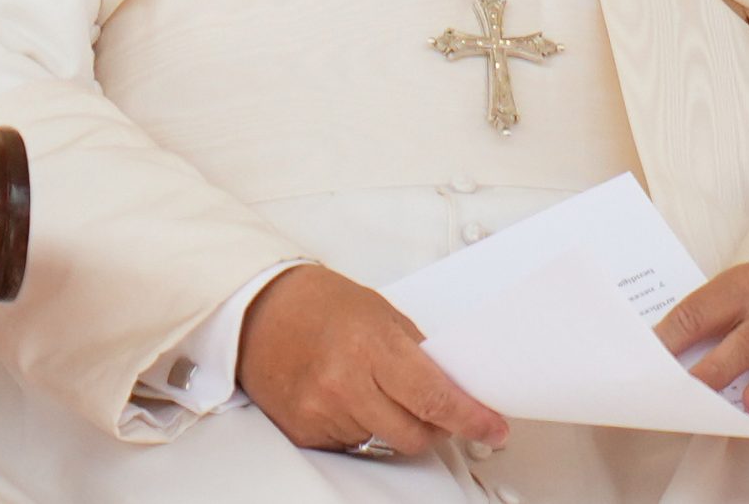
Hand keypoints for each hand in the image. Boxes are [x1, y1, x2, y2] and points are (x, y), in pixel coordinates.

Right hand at [235, 264, 507, 456]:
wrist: (256, 309)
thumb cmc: (316, 303)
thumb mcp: (379, 313)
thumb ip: (416, 353)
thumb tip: (452, 387)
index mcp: (371, 346)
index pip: (435, 398)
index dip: (471, 419)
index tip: (491, 428)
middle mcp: (345, 382)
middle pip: (415, 435)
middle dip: (435, 427)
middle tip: (432, 407)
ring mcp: (323, 411)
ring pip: (384, 442)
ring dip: (392, 424)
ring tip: (370, 387)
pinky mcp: (305, 432)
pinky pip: (352, 445)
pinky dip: (359, 427)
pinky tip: (344, 397)